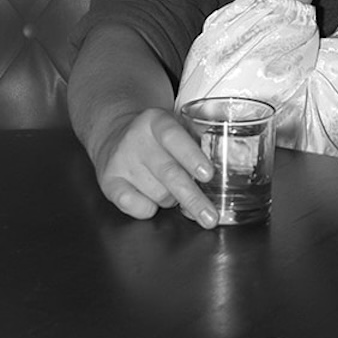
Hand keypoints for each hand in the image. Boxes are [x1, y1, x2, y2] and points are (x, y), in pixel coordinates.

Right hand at [92, 106, 221, 227]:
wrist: (113, 132)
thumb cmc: (156, 136)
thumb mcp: (176, 126)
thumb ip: (198, 141)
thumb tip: (229, 168)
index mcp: (156, 120)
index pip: (173, 137)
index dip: (191, 156)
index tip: (208, 174)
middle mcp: (135, 139)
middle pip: (168, 173)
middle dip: (193, 198)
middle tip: (211, 217)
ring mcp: (120, 160)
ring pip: (158, 194)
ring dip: (172, 199)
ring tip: (171, 188)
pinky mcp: (108, 181)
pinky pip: (135, 206)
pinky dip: (149, 209)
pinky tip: (151, 198)